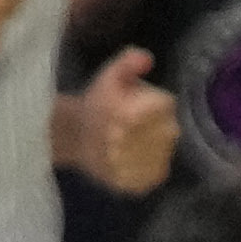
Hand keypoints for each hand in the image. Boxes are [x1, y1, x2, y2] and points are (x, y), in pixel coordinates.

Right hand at [54, 46, 180, 188]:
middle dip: (156, 122)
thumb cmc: (93, 105)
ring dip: (153, 144)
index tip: (135, 103)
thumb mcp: (106, 77)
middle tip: (134, 123)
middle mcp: (138, 142)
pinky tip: (135, 156)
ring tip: (132, 140)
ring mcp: (140, 166)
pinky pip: (157, 172)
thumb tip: (148, 57)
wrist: (72, 139)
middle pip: (169, 127)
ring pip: (164, 150)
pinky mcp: (138, 184)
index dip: (154, 101)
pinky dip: (151, 165)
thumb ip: (127, 63)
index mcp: (133, 114)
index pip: (166, 104)